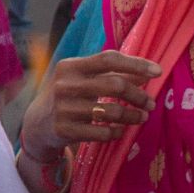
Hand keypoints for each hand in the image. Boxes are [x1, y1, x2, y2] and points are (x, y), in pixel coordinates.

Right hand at [20, 49, 162, 153]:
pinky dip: (117, 132)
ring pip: (111, 112)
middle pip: (114, 85)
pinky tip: (120, 131)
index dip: (135, 64)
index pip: (108, 59)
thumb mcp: (82, 80)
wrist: (36, 124)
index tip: (157, 71)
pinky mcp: (65, 130)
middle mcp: (66, 85)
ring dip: (132, 116)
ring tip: (141, 117)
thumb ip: (109, 74)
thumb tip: (145, 74)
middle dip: (138, 95)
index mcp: (71, 66)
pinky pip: (102, 133)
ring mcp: (64, 108)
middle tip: (150, 103)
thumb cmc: (67, 97)